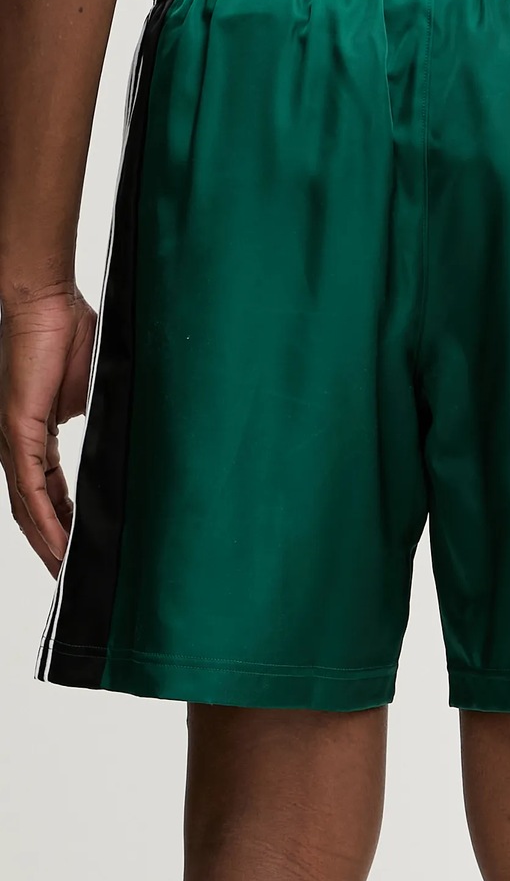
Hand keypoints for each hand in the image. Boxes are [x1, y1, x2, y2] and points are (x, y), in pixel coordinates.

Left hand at [0, 289, 95, 574]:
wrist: (46, 302)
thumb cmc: (69, 332)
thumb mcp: (95, 392)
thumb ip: (101, 422)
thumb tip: (125, 445)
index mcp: (35, 435)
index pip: (46, 492)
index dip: (62, 524)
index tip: (82, 551)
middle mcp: (17, 444)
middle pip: (32, 510)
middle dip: (53, 547)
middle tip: (75, 578)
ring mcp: (13, 441)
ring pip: (27, 508)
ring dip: (49, 545)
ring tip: (70, 575)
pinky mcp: (16, 432)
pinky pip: (30, 490)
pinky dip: (45, 522)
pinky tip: (62, 546)